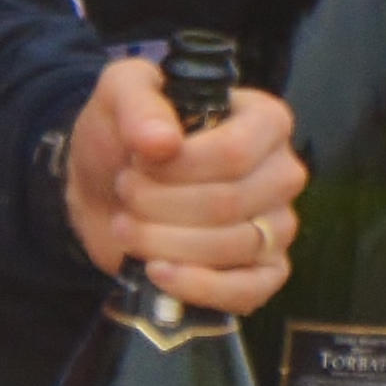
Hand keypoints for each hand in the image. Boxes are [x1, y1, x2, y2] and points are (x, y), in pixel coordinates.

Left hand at [64, 61, 304, 314]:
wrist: (104, 190)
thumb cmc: (125, 135)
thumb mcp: (120, 94)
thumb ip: (139, 104)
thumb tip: (161, 142)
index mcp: (264, 121)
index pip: (235, 153)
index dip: (179, 168)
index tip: (137, 163)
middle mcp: (281, 172)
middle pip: (231, 202)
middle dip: (162, 205)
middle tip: (126, 194)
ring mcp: (277, 226)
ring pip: (234, 246)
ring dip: (166, 242)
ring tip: (127, 226)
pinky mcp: (263, 272)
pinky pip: (248, 291)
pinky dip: (198, 287)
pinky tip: (158, 272)